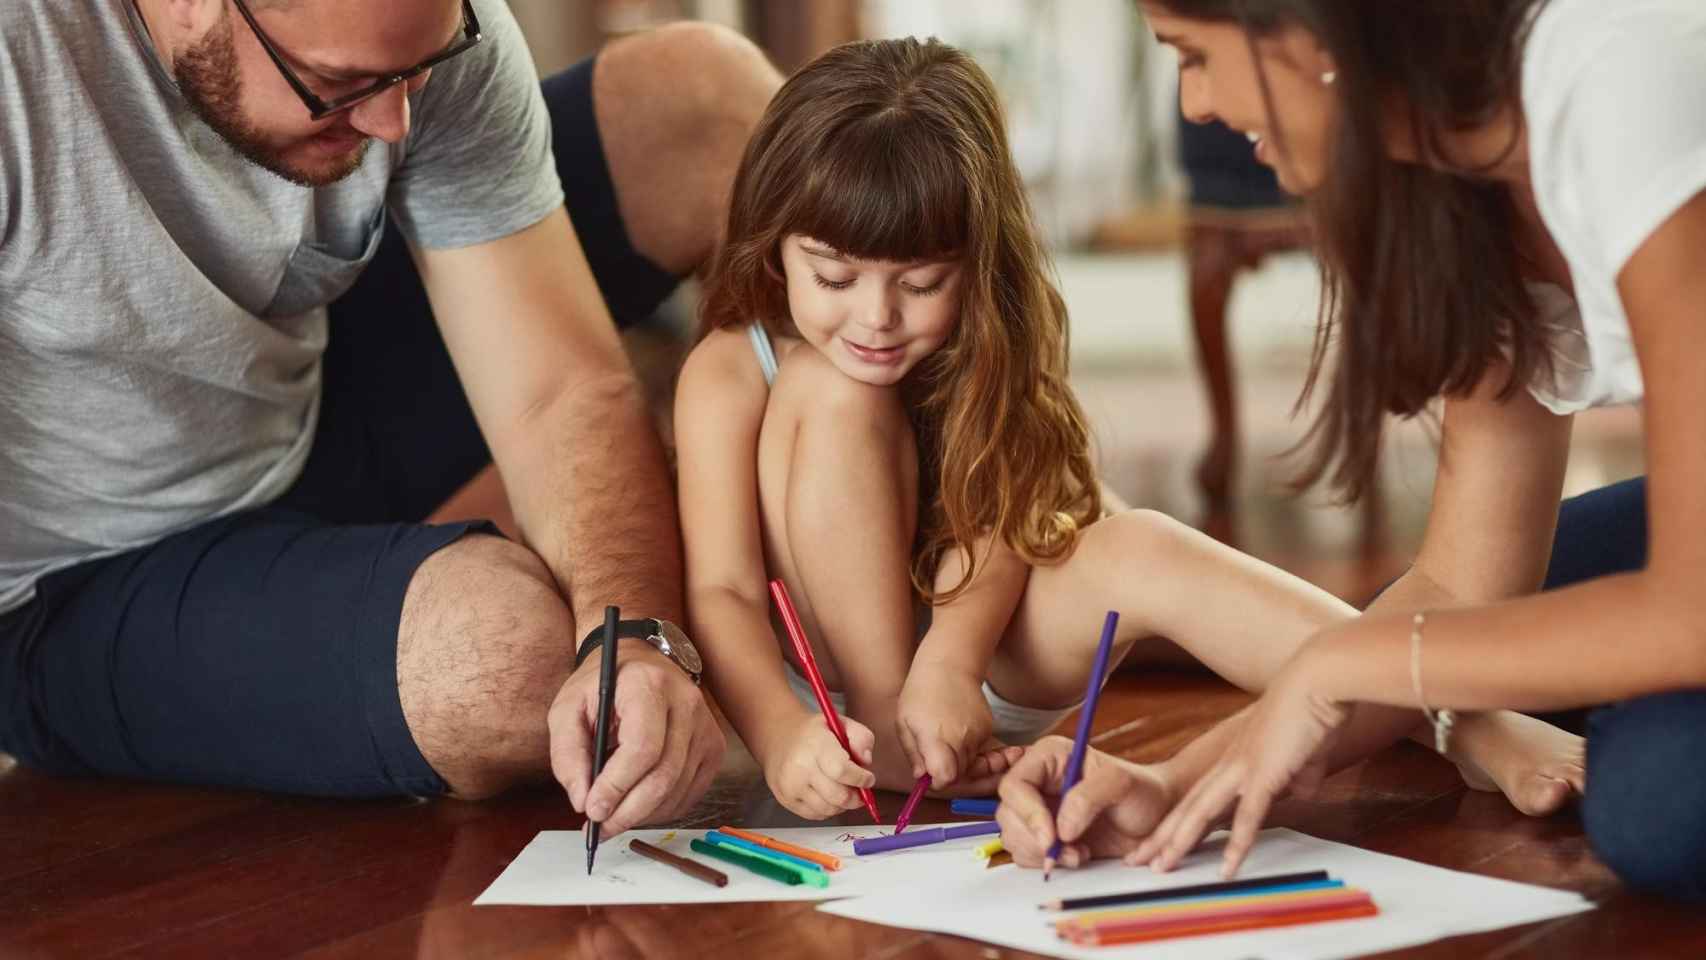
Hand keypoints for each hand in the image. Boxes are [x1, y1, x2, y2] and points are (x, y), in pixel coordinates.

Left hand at [549, 643, 724, 836]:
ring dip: (643, 814)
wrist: (639, 662)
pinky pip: (691, 792)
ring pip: (678, 789)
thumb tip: (582, 801)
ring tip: (613, 819)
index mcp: (648, 686)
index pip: (643, 747)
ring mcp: (706, 726)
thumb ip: (568, 754)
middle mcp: (686, 703)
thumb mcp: (567, 709)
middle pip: (664, 774)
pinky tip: (638, 807)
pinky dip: (662, 809)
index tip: (591, 810)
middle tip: (599, 827)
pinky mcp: (714, 746)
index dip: (617, 785)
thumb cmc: (601, 686)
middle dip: (628, 811)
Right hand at [760, 710, 877, 819]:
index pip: (841, 771)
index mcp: (815, 745)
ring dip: (843, 805)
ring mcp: (790, 786)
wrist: (779, 736)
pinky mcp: (786, 799)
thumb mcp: (842, 723)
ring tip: (845, 791)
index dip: (860, 779)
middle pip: (838, 796)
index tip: (868, 778)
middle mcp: (799, 767)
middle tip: (860, 790)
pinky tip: (829, 795)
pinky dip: (828, 809)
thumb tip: (866, 761)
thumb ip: (862, 738)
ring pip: (828, 809)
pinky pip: (816, 815)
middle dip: (856, 797)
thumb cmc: (814, 732)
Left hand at [896, 657, 995, 785]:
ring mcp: (978, 732)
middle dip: (947, 772)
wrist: (949, 665)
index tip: (930, 776)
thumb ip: (913, 754)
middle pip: (960, 774)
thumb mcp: (904, 723)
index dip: (938, 781)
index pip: (946, 777)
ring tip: (943, 737)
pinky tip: (955, 729)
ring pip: (971, 762)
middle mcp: (961, 738)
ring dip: (958, 760)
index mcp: (936, 737)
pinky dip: (968, 747)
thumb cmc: (920, 693)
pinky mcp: (988, 727)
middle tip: (933, 757)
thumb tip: (922, 778)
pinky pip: (980, 749)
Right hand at [995, 736, 1174, 869]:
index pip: (1014, 785)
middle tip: (1070, 851)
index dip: (1028, 814)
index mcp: (1048, 757)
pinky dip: (1049, 862)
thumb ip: (1088, 798)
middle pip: (1008, 814)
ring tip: (1080, 852)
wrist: (1156, 819)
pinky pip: (1026, 854)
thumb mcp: (1121, 784)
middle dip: (1036, 839)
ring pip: (1013, 837)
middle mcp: (1038, 782)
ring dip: (1044, 854)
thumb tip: (1061, 829)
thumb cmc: (1143, 792)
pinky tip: (1078, 855)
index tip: (1052, 838)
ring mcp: (1039, 809)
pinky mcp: (1044, 834)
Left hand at [1131, 661, 1345, 877]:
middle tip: (1136, 860)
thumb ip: (1298, 777)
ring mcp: (1241, 770)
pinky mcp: (1263, 775)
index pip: (1197, 798)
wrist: (1316, 683)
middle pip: (1186, 808)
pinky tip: (1226, 870)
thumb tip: (1302, 791)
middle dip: (1159, 836)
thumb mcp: (1303, 757)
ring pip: (1201, 813)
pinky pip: (1246, 818)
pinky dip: (1235, 846)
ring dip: (1179, 843)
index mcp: (1234, 761)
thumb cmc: (1312, 714)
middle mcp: (1229, 766)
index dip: (1176, 821)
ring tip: (1159, 867)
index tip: (1158, 841)